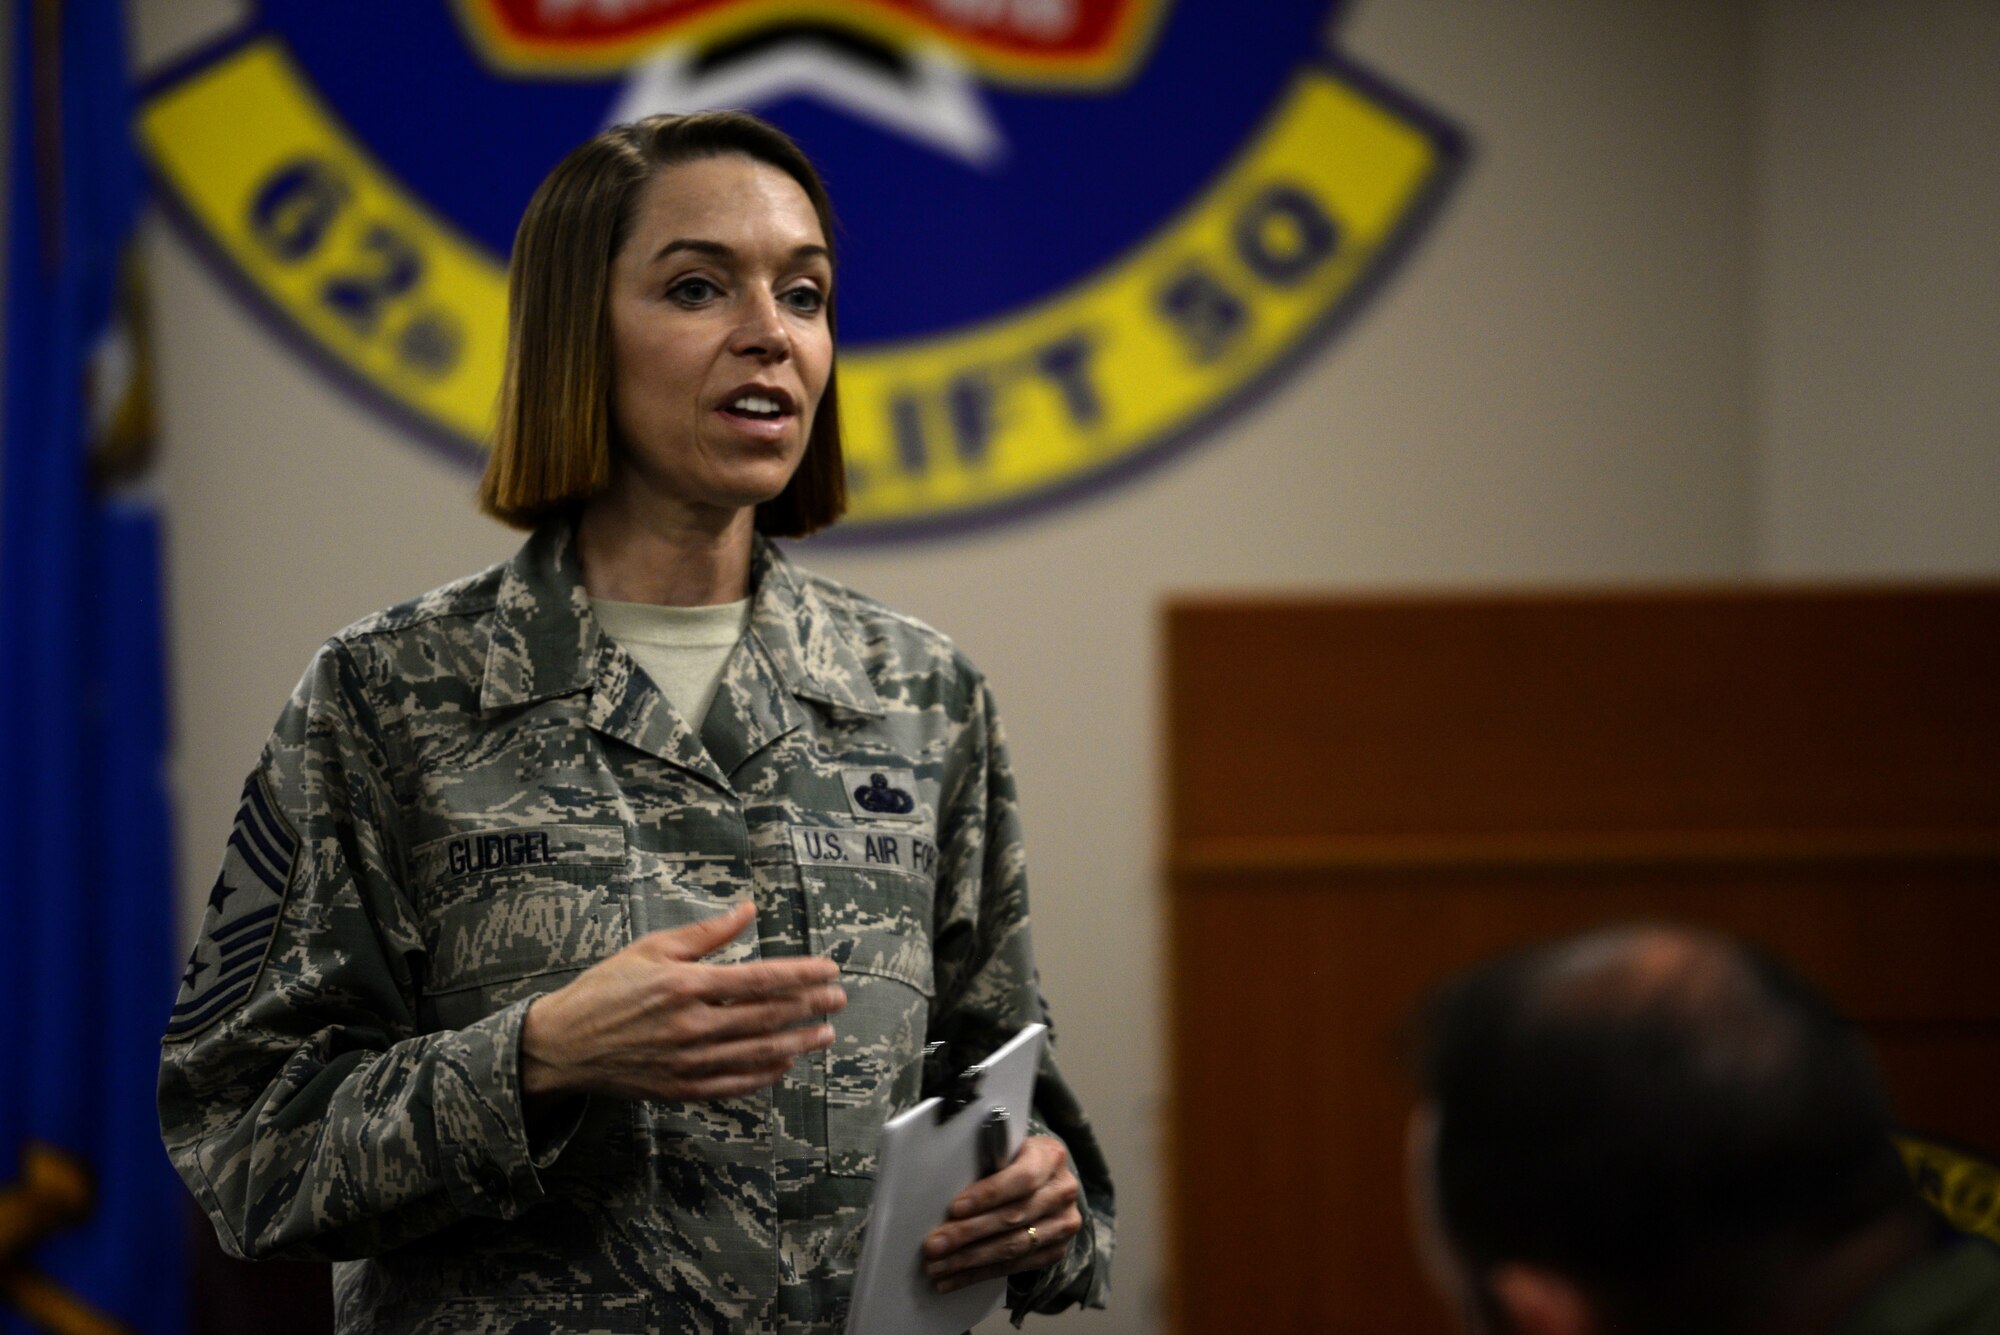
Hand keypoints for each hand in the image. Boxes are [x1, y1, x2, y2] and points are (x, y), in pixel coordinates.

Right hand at [519, 900, 846, 1102]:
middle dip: (809, 1007)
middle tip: (838, 999)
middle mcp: (692, 1026)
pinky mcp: (681, 1089)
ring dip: (797, 1042)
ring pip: (758, 1053)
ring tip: (825, 1033)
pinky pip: (735, 1084)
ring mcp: (688, 1062)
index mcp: (686, 986)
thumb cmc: (605, 990)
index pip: (759, 980)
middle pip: (767, 1017)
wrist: (563, 1045)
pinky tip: (785, 1063)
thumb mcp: (651, 948)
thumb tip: (748, 910)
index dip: (801, 976)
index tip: (829, 970)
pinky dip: (765, 1074)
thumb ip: (706, 934)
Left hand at [922, 1135, 1080, 1293]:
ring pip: (1012, 1247)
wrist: (1045, 1183)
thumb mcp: (1004, 1153)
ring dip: (969, 1259)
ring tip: (937, 1266)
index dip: (988, 1194)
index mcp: (1050, 1156)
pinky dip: (978, 1274)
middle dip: (968, 1233)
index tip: (954, 1208)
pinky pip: (1014, 1267)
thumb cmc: (1013, 1163)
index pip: (1022, 1178)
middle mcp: (1063, 1190)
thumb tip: (939, 1191)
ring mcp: (1063, 1224)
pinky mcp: (1056, 1251)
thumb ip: (984, 1166)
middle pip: (1013, 1217)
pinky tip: (952, 1279)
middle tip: (934, 1245)